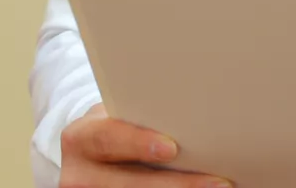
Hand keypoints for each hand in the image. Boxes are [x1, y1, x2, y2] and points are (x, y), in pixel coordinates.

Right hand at [59, 104, 231, 187]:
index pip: (108, 138)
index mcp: (80, 139)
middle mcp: (78, 174)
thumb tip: (188, 115)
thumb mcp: (113, 117)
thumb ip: (137, 119)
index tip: (172, 148)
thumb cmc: (113, 128)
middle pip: (130, 184)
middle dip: (177, 184)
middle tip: (218, 181)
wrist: (88, 155)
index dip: (139, 143)